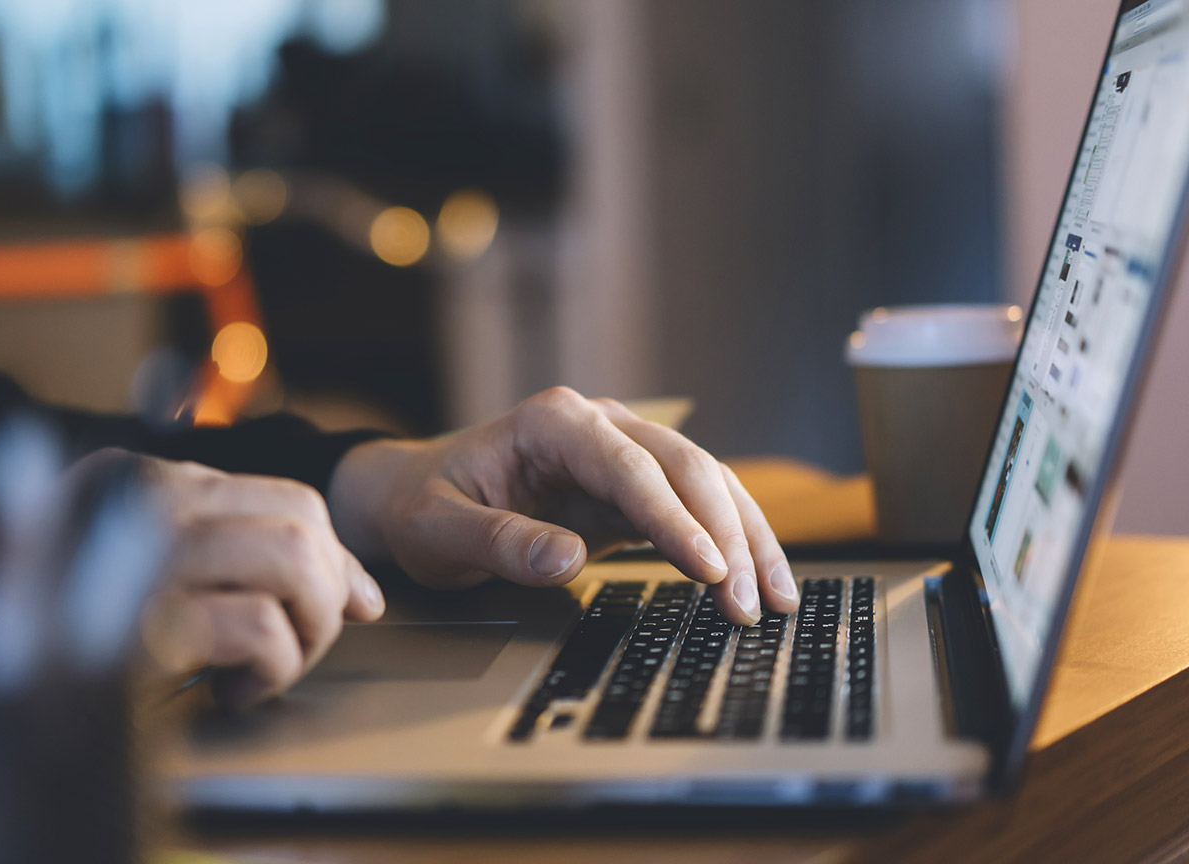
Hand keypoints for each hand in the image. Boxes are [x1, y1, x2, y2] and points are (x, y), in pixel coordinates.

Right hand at [134, 457, 384, 706]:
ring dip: (306, 631)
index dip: (331, 565)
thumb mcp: (169, 586)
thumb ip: (255, 562)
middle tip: (289, 651)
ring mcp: (138, 557)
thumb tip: (364, 596)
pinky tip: (232, 691)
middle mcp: (140, 502)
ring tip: (266, 670)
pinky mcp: (140, 627)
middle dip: (325, 599)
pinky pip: (261, 628)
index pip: (290, 502)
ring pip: (294, 559)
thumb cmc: (89, 650)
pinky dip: (271, 670)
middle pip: (303, 525)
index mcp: (145, 482)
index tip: (329, 613)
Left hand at [328, 387, 797, 624]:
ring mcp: (622, 453)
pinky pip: (696, 509)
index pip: (631, 468)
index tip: (708, 568)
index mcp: (555, 421)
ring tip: (773, 601)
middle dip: (724, 536)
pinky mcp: (633, 490)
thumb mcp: (438, 529)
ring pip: (706, 484)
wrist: (415, 493)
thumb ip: (499, 543)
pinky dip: (730, 544)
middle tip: (745, 603)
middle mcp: (599, 426)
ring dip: (744, 540)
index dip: (675, 518)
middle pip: (686, 468)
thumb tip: (568, 561)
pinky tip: (757, 582)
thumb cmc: (424, 504)